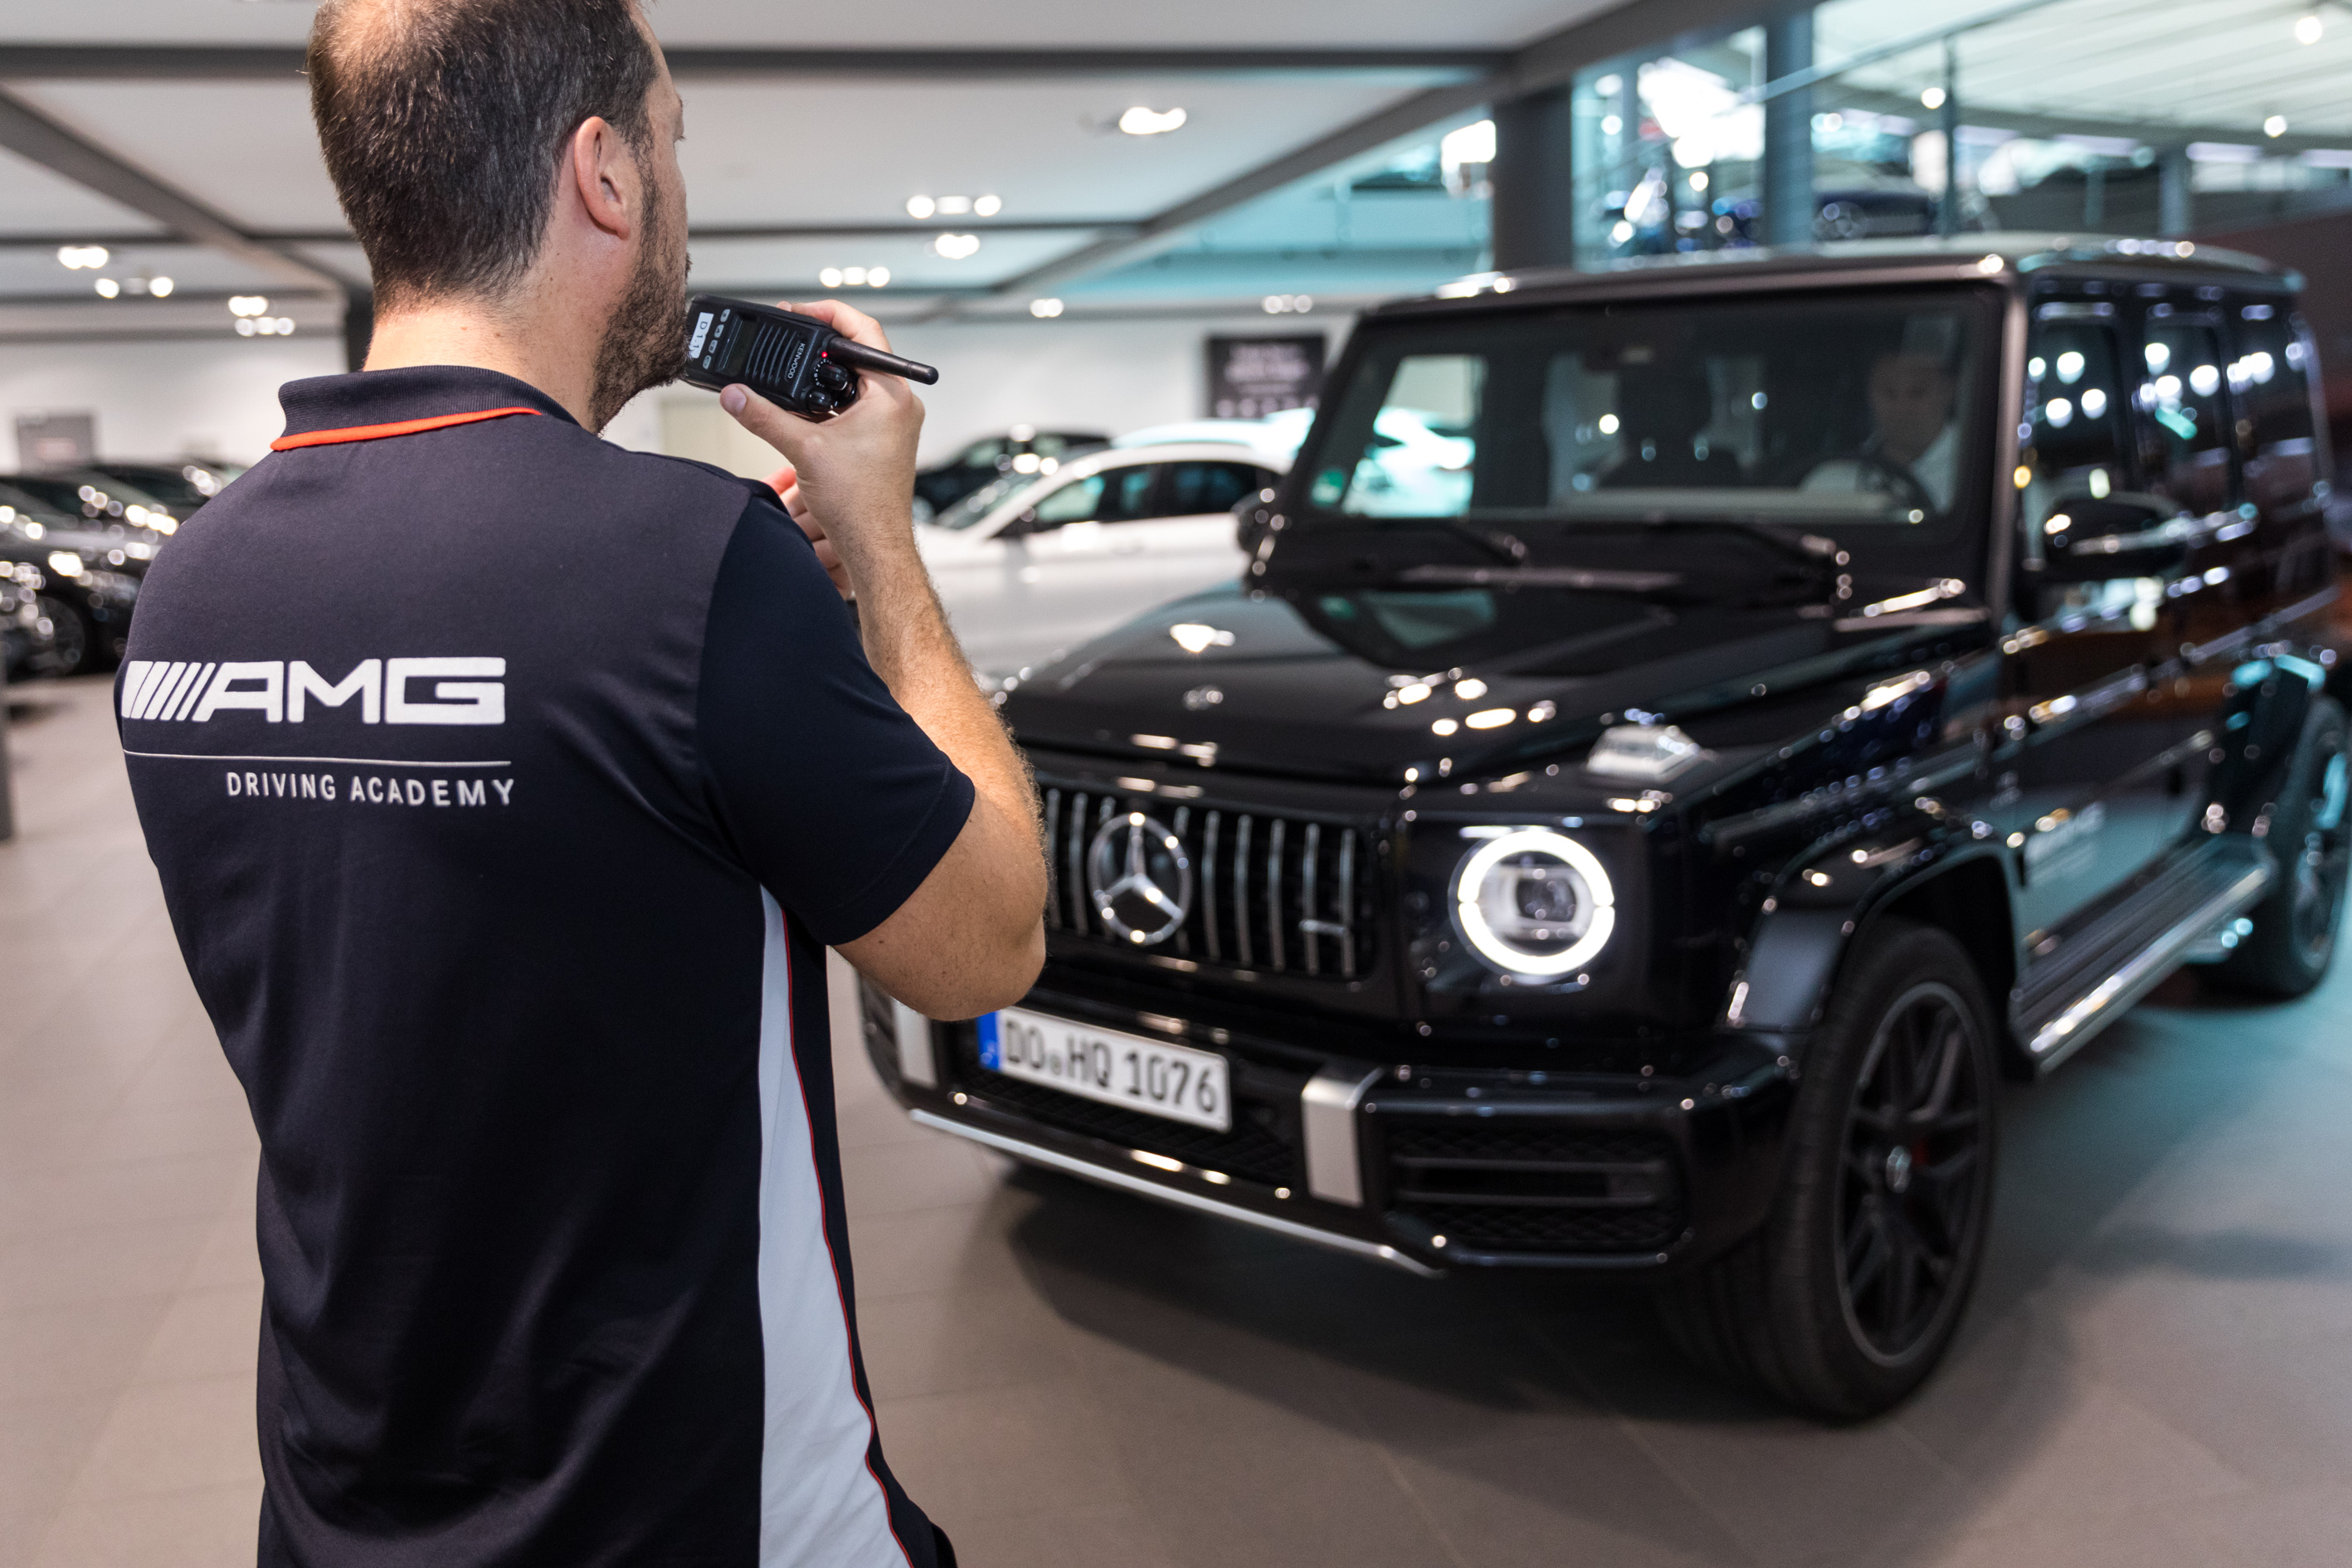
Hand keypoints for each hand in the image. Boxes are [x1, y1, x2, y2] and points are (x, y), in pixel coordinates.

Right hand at [722, 298, 924, 589]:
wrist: (875, 546)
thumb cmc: (860, 505)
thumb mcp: (803, 450)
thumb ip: (764, 416)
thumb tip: (734, 394)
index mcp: (891, 395)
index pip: (864, 331)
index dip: (828, 313)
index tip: (799, 312)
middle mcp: (898, 405)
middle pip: (857, 354)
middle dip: (820, 345)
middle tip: (789, 338)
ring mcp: (893, 424)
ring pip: (855, 381)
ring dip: (822, 375)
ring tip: (790, 371)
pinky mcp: (882, 440)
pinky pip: (855, 405)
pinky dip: (828, 400)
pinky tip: (803, 408)